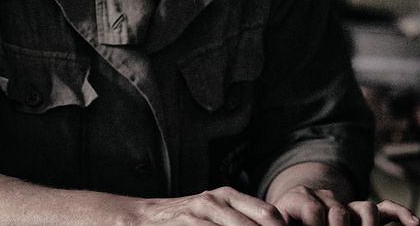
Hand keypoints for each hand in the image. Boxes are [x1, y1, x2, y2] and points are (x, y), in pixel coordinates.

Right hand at [132, 186, 286, 224]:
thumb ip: (242, 219)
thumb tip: (275, 225)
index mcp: (230, 196)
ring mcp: (203, 212)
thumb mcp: (216, 212)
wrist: (144, 219)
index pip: (270, 214)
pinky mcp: (190, 224)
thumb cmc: (187, 221)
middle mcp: (219, 200)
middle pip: (263, 224)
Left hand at [271, 186, 419, 225]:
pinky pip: (386, 210)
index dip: (315, 224)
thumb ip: (277, 223)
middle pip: (342, 211)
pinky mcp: (362, 215)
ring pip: (367, 209)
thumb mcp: (276, 223)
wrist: (289, 215)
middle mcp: (326, 200)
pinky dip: (400, 215)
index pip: (314, 211)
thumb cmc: (280, 223)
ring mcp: (346, 207)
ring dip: (369, 225)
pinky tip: (414, 224)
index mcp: (300, 201)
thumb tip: (274, 222)